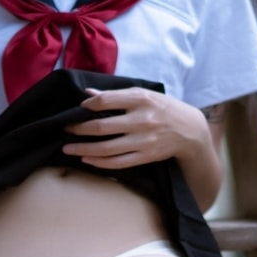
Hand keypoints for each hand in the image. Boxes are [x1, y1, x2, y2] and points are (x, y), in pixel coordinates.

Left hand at [62, 87, 209, 170]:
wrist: (190, 130)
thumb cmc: (164, 108)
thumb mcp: (145, 95)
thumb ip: (116, 95)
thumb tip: (88, 94)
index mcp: (141, 99)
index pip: (107, 100)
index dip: (88, 105)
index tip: (78, 108)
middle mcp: (142, 120)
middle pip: (103, 126)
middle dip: (80, 129)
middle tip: (66, 129)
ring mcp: (144, 140)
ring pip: (107, 148)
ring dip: (84, 149)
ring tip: (68, 148)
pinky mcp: (146, 156)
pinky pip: (119, 162)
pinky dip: (100, 162)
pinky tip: (87, 159)